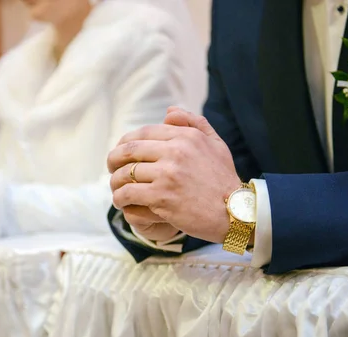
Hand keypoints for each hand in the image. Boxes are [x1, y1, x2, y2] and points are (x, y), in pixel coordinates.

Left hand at [108, 107, 240, 243]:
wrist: (236, 213)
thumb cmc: (224, 180)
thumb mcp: (216, 144)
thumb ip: (194, 123)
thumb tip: (169, 112)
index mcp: (185, 137)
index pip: (143, 133)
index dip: (125, 142)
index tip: (121, 152)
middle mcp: (175, 152)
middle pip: (128, 150)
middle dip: (113, 160)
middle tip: (111, 169)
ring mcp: (167, 175)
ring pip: (125, 173)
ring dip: (115, 182)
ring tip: (116, 189)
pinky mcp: (162, 197)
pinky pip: (128, 193)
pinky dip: (120, 198)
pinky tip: (121, 202)